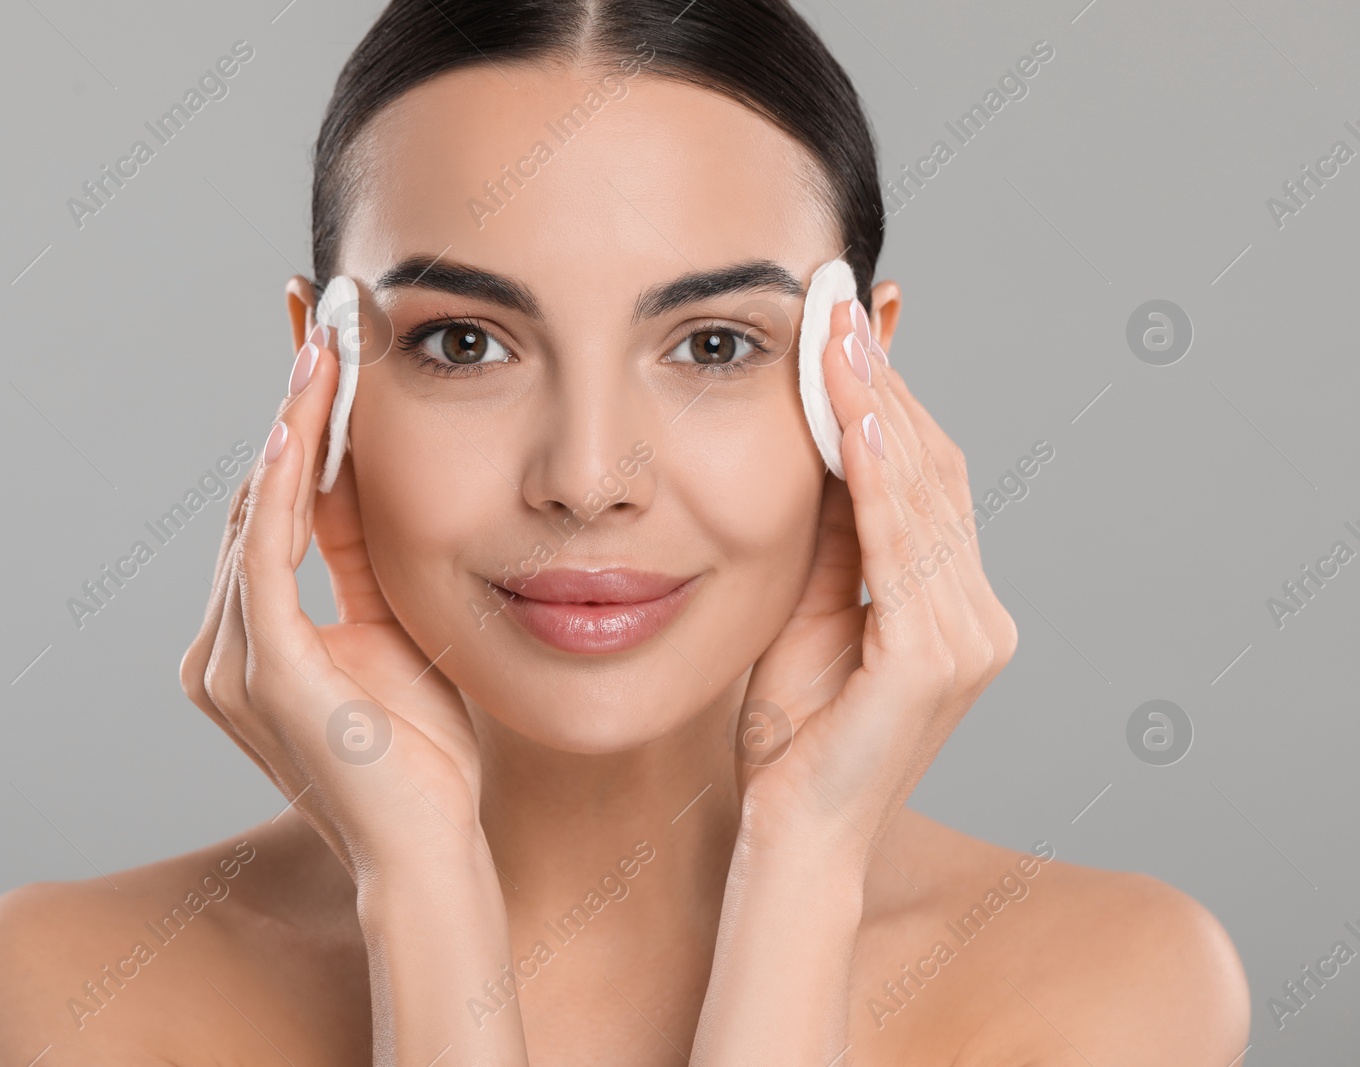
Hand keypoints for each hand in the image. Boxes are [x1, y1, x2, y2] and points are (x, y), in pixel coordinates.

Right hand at [179, 311, 484, 877]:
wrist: (430, 848)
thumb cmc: (421, 754)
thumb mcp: (393, 626)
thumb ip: (362, 555)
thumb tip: (359, 469)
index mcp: (256, 637)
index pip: (272, 508)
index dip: (293, 423)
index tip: (316, 343)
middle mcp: (224, 645)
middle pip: (258, 496)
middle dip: (291, 403)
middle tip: (317, 312)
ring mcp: (231, 661)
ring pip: (257, 512)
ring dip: (293, 424)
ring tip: (326, 345)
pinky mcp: (260, 671)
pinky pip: (267, 553)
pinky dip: (285, 481)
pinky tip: (308, 418)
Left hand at [736, 301, 1017, 854]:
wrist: (791, 827)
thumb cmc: (794, 728)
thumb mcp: (809, 606)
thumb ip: (830, 532)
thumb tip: (825, 430)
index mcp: (952, 603)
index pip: (924, 476)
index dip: (888, 395)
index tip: (849, 321)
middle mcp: (977, 615)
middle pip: (933, 471)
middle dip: (881, 382)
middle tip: (839, 302)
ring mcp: (966, 639)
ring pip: (922, 497)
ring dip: (876, 409)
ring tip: (839, 336)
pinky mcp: (933, 663)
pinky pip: (904, 552)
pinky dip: (879, 482)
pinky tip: (853, 421)